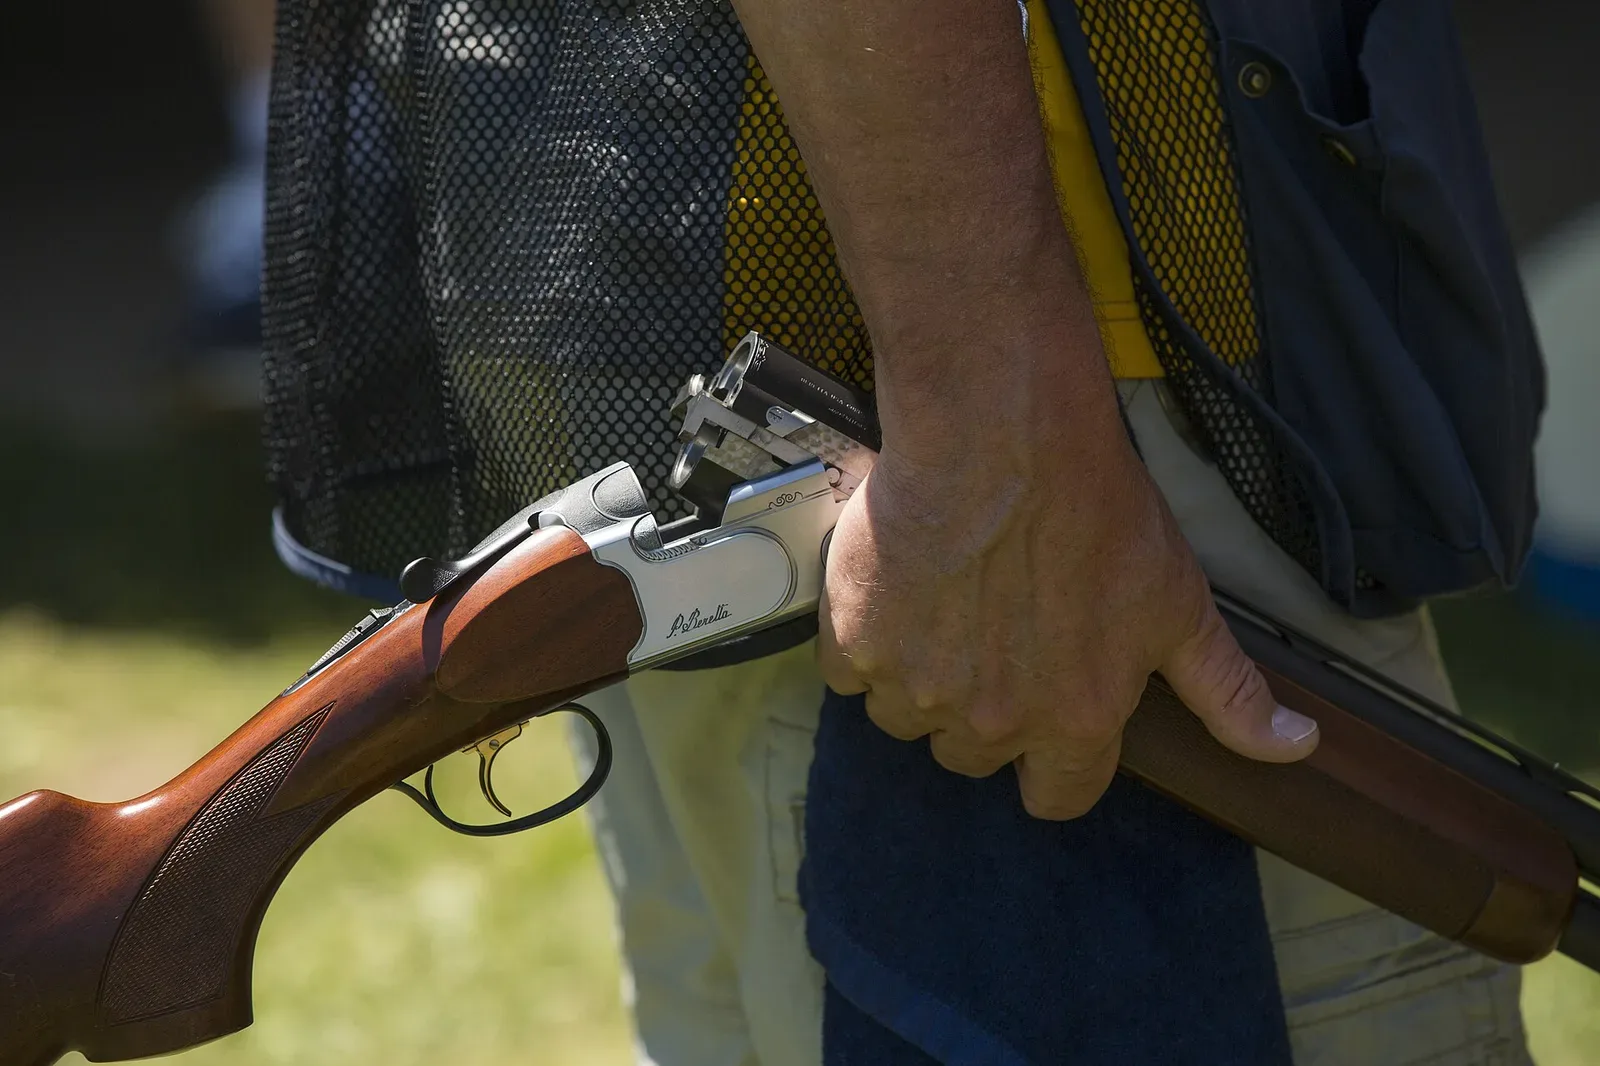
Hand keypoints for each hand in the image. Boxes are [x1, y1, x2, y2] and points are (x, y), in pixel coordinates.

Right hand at [818, 419, 1319, 819]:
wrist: (1000, 437)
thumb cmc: (1095, 509)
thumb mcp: (1180, 601)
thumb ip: (1228, 690)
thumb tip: (1296, 748)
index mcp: (1074, 721)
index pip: (1057, 796)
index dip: (1052, 761)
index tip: (1044, 714)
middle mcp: (992, 722)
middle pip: (974, 756)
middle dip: (984, 710)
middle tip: (994, 634)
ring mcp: (917, 688)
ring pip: (908, 719)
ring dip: (921, 679)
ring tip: (944, 605)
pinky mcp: (856, 644)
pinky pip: (852, 673)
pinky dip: (866, 641)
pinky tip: (897, 589)